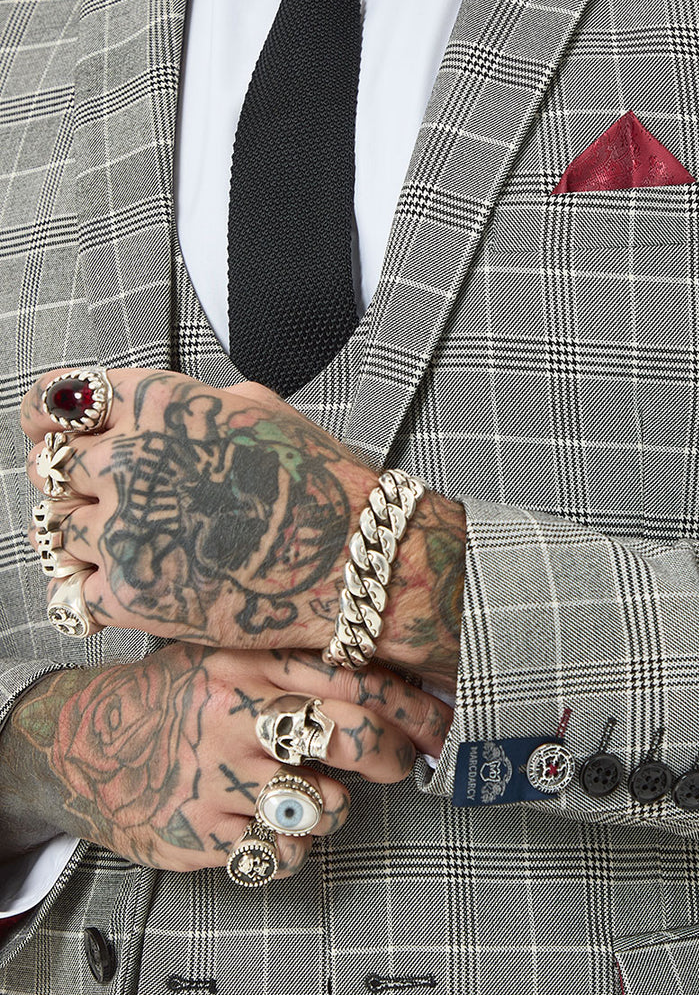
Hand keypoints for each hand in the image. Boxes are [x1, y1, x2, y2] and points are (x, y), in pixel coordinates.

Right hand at [1, 643, 450, 875]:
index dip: (411, 706)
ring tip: (312, 796)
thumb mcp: (224, 654)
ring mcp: (214, 776)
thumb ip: (296, 659)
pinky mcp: (197, 833)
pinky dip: (290, 848)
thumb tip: (402, 671)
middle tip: (396, 762)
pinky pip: (280, 853)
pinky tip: (272, 827)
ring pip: (325, 807)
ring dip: (335, 809)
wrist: (77, 742)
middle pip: (348, 735)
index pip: (353, 678)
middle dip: (389, 755)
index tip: (441, 724)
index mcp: (247, 661)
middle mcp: (233, 713)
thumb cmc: (173, 697)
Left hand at [21, 369, 464, 685]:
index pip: (56, 398)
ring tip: (124, 547)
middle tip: (101, 502)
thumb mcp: (257, 409)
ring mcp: (129, 531)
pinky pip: (72, 593)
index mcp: (160, 405)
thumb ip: (188, 405)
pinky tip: (126, 588)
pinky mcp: (132, 596)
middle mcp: (133, 461)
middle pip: (48, 468)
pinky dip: (90, 594)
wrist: (356, 560)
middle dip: (68, 485)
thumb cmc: (319, 482)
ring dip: (79, 539)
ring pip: (54, 531)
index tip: (50, 432)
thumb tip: (142, 411)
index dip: (45, 418)